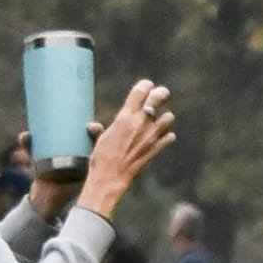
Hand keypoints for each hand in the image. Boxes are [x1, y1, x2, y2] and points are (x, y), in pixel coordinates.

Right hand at [75, 82, 175, 218]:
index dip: (145, 86)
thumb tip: (94, 127)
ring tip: (163, 118)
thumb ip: (100, 130)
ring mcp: (150, 136)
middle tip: (163, 92)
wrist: (110, 177)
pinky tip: (167, 136)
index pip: (140, 92)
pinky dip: (168, 136)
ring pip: (167, 118)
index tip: (147, 85)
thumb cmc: (101, 157)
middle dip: (161, 93)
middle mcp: (140, 123)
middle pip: (156, 99)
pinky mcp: (156, 150)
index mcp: (125, 116)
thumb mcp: (99, 139)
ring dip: (166, 117)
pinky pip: (169, 138)